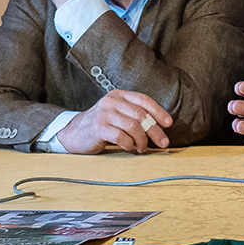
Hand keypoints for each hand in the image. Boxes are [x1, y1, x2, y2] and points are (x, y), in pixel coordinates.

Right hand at [58, 90, 175, 153]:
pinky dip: (130, 145)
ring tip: (142, 148)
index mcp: (119, 95)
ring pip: (133, 126)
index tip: (169, 124)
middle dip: (155, 130)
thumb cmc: (101, 125)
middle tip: (163, 143)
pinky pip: (121, 137)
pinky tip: (131, 149)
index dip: (159, 112)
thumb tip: (160, 126)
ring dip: (142, 140)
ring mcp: (104, 114)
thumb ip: (133, 115)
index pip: (143, 100)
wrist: (74, 133)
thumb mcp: (117, 113)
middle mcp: (111, 101)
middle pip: (141, 115)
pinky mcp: (99, 128)